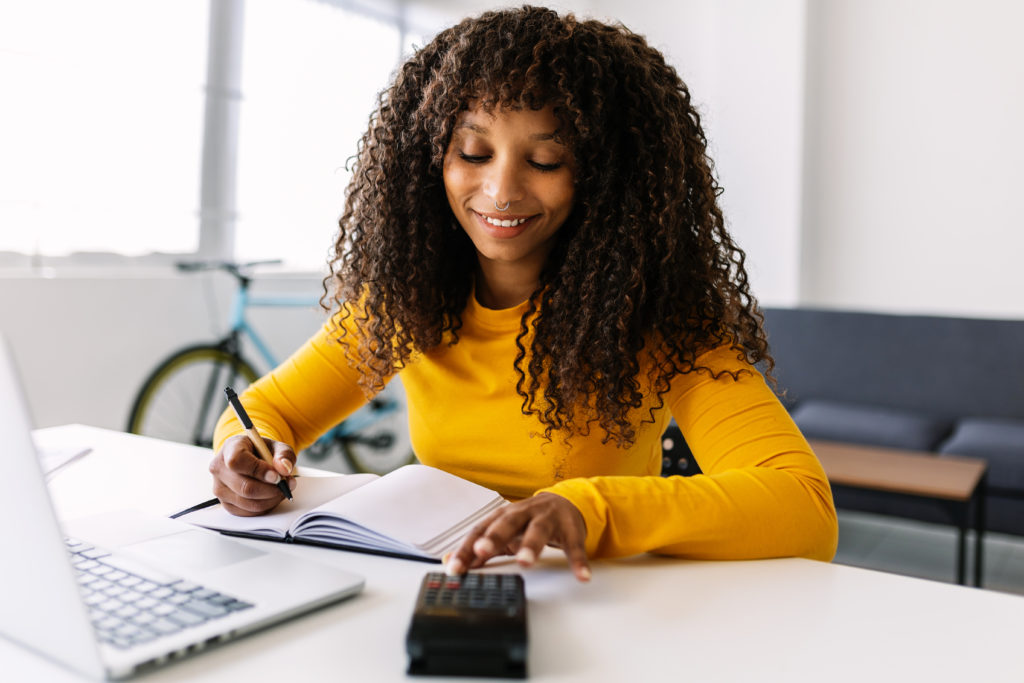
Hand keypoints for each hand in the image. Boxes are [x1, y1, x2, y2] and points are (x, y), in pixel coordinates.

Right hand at [209, 434, 296, 515]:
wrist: (249, 458)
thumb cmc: (261, 451)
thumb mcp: (276, 446)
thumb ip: (284, 454)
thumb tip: (284, 469)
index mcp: (230, 448)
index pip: (238, 461)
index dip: (258, 470)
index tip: (276, 475)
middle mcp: (219, 469)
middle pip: (245, 487)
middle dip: (271, 489)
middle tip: (286, 485)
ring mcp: (220, 488)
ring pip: (248, 503)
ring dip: (271, 499)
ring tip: (282, 490)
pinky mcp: (226, 504)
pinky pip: (248, 512)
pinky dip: (265, 507)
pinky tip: (272, 497)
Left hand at [446, 492, 590, 581]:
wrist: (564, 503)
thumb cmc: (527, 521)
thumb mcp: (502, 531)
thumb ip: (478, 547)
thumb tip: (450, 562)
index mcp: (503, 516)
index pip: (480, 531)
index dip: (466, 548)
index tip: (454, 567)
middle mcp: (523, 514)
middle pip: (507, 524)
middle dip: (493, 537)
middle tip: (481, 551)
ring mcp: (548, 520)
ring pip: (538, 531)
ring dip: (531, 546)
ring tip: (526, 562)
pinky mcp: (570, 530)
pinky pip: (574, 546)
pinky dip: (578, 561)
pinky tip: (581, 575)